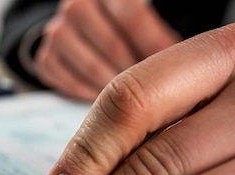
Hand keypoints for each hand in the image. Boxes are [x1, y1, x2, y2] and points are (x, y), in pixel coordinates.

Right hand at [35, 0, 179, 100]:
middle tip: (161, 91)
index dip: (155, 42)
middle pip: (112, 44)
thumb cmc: (124, 26)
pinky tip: (109, 104)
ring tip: (138, 102)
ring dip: (118, 88)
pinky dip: (92, 96)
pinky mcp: (45, 59)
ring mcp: (56, 33)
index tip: (177, 67)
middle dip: (139, 71)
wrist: (82, 30)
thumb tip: (190, 59)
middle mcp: (75, 6)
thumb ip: (157, 34)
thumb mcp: (139, 17)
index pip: (132, 14)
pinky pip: (70, 84)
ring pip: (91, 68)